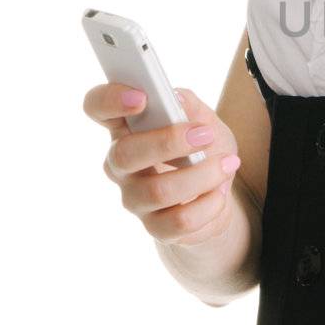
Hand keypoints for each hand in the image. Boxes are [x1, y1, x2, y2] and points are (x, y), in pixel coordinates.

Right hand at [85, 83, 241, 247]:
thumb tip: (177, 98)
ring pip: (158, 191)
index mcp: (126, 128)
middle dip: (168, 141)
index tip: (142, 97)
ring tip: (227, 163)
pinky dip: (208, 204)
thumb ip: (190, 105)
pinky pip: (179, 221)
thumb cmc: (203, 152)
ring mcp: (134, 198)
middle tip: (205, 134)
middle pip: (124, 153)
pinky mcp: (155, 228)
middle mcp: (121, 164)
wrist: (218, 196)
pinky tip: (220, 193)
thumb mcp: (204, 120)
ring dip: (201, 175)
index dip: (110, 99)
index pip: (97, 107)